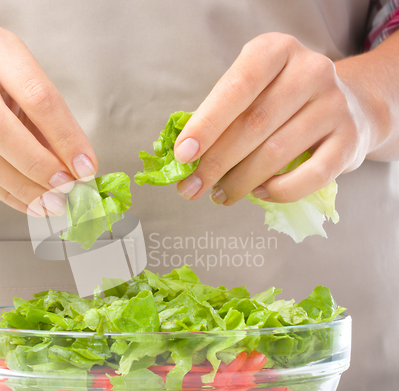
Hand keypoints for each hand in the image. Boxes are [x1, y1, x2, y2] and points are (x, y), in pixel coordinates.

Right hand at [0, 27, 96, 215]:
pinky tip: (29, 202)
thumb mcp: (30, 92)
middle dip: (38, 165)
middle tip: (65, 188)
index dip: (65, 137)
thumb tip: (80, 170)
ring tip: (51, 202)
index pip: (38, 96)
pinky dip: (5, 193)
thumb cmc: (1, 87)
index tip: (85, 167)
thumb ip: (53, 128)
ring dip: (23, 186)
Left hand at [174, 32, 370, 204]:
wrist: (352, 105)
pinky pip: (311, 175)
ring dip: (240, 182)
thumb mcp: (254, 93)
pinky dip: (279, 191)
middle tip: (191, 188)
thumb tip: (185, 159)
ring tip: (219, 195)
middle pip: (253, 124)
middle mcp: (310, 71)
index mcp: (276, 51)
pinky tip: (259, 193)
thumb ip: (222, 117)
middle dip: (215, 163)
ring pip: (276, 153)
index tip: (182, 155)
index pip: (236, 86)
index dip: (206, 124)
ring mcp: (334, 105)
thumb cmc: (284, 102)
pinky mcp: (350, 140)